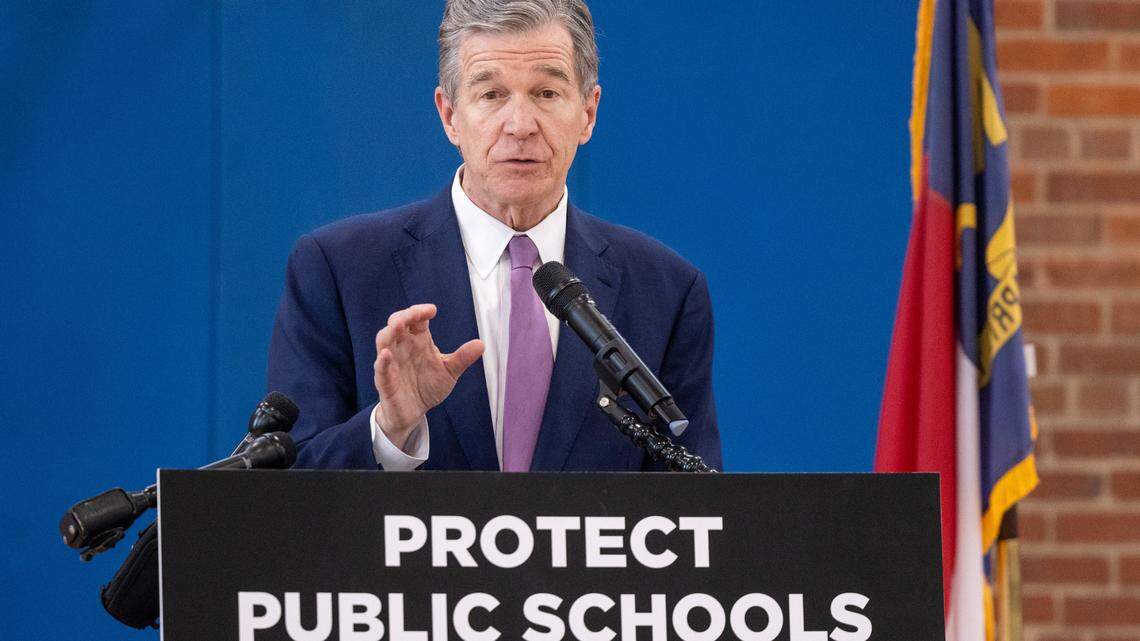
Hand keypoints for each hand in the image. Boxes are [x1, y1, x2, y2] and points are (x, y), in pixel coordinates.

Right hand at [373, 304, 482, 447]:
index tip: (432, 310)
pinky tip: (386, 355)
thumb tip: (481, 344)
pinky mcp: (385, 381)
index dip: (421, 311)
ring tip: (398, 325)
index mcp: (418, 341)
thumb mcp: (449, 372)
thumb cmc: (428, 387)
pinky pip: (380, 369)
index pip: (416, 319)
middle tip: (415, 313)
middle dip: (404, 316)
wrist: (414, 413)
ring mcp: (391, 363)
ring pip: (384, 341)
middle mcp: (402, 347)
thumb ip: (462, 358)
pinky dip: (382, 361)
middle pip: (396, 324)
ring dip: (389, 332)